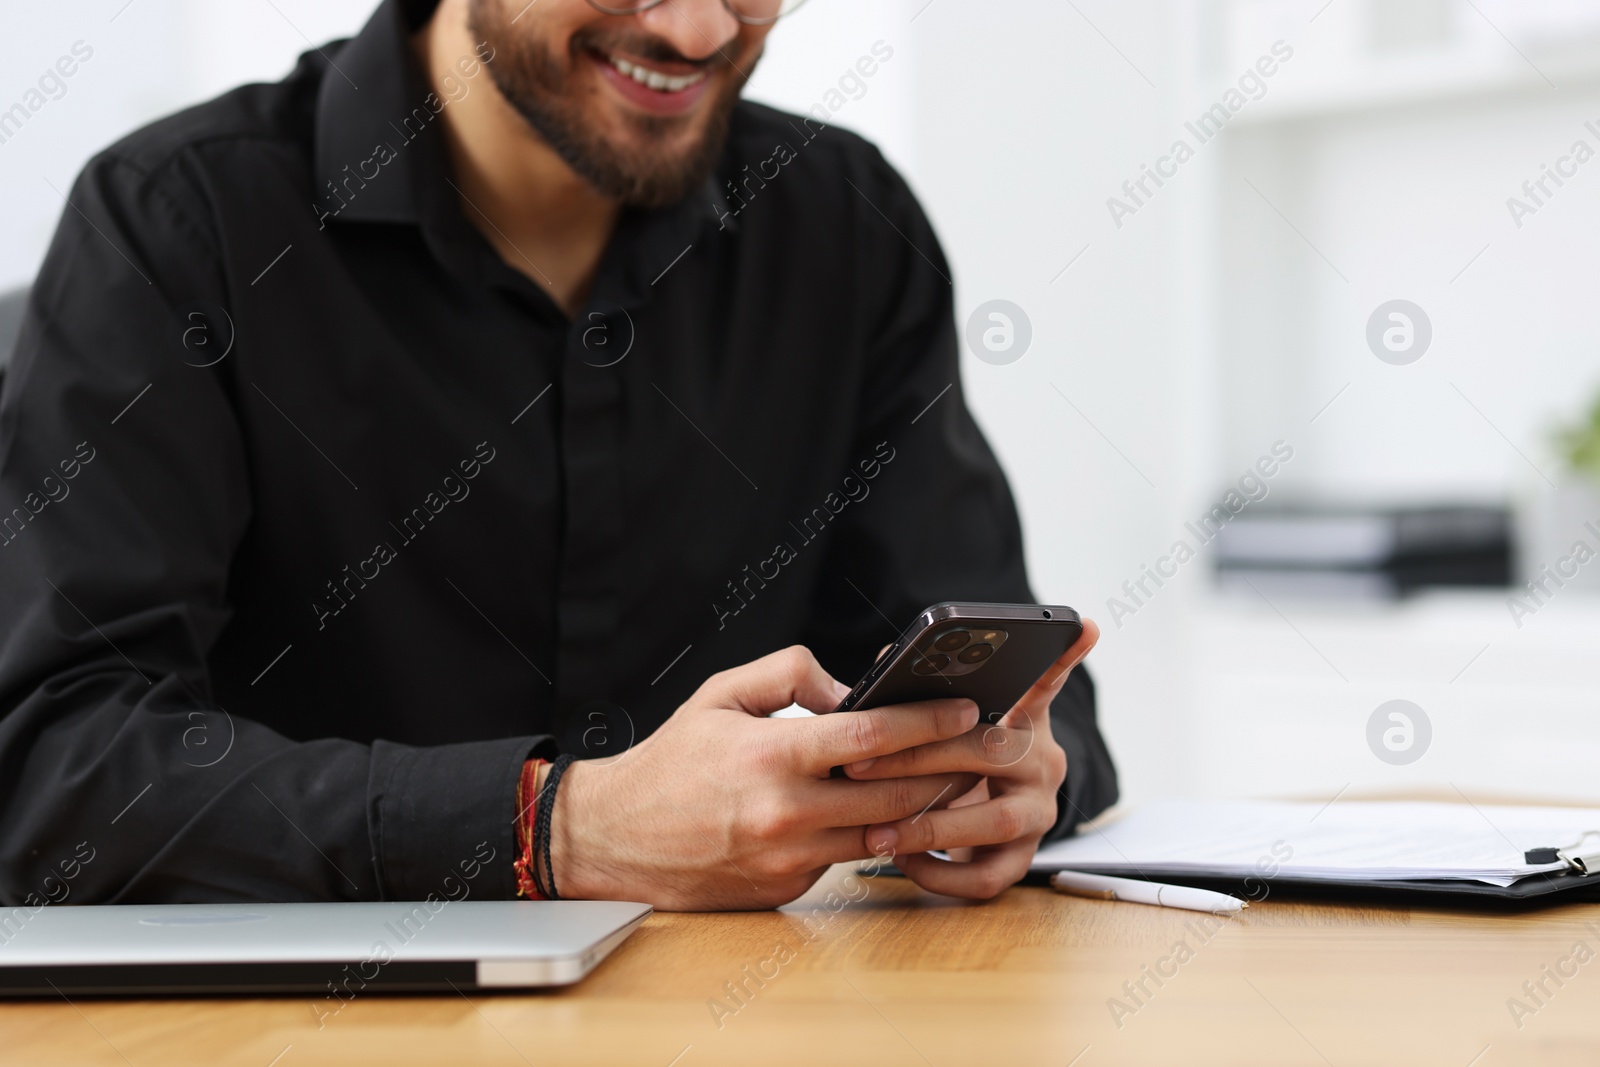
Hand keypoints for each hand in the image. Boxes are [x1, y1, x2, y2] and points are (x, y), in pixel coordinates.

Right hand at [548, 646, 980, 909]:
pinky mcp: (788, 889)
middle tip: (984, 746)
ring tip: (951, 776)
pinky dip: (868, 832)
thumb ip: (790, 675)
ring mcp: (790, 859)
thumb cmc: (671, 762)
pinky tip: (886, 810)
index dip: (928, 721)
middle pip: (896, 792)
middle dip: (947, 766)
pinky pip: (845, 856)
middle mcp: (786, 813)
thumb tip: (849, 688)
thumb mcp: (721, 694)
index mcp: (772, 757)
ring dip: (921, 805)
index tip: (965, 709)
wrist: (615, 839)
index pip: (873, 736)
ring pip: (882, 831)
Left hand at [843, 618, 1100, 899]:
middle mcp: (1040, 762)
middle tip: (859, 764)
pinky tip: (905, 861)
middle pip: (991, 752)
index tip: (1084, 625)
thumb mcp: (942, 725)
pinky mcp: (1022, 859)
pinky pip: (986, 877)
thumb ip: (919, 692)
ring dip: (929, 826)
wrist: (974, 832)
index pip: (1044, 683)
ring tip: (878, 832)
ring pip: (995, 820)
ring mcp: (1037, 813)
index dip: (1062, 658)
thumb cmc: (949, 763)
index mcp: (1022, 720)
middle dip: (919, 758)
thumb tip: (889, 658)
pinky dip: (940, 874)